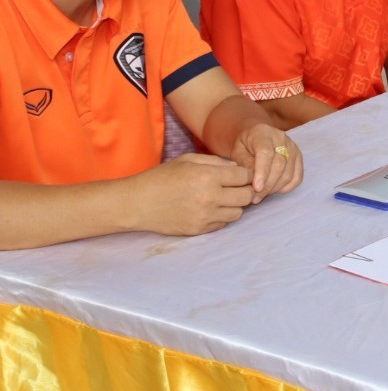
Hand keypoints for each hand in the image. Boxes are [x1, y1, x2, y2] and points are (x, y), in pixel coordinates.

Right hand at [132, 153, 254, 235]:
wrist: (138, 203)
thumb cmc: (162, 177)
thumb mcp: (189, 160)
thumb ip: (216, 162)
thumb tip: (237, 169)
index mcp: (208, 176)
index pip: (244, 176)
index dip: (246, 174)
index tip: (242, 175)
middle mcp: (210, 198)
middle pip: (246, 196)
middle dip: (246, 190)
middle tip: (237, 187)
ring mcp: (205, 216)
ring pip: (238, 213)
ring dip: (235, 205)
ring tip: (223, 198)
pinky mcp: (198, 230)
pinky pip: (223, 224)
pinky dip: (222, 216)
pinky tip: (211, 209)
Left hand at [229, 122, 303, 202]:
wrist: (254, 138)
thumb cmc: (244, 147)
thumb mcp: (237, 153)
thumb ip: (244, 164)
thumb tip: (253, 181)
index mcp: (263, 133)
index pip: (266, 153)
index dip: (262, 172)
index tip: (256, 188)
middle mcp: (281, 137)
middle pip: (279, 165)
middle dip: (267, 185)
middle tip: (255, 197)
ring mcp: (292, 147)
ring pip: (288, 173)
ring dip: (275, 188)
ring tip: (262, 194)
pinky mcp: (298, 157)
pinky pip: (297, 177)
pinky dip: (286, 187)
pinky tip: (274, 189)